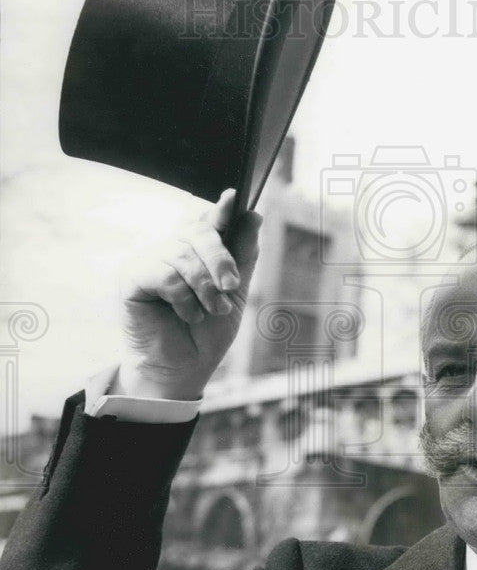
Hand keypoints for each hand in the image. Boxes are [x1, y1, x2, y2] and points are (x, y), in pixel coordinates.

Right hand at [117, 189, 261, 399]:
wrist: (182, 372)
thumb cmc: (205, 334)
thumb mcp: (234, 293)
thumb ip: (242, 255)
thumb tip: (253, 215)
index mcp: (194, 250)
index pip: (207, 220)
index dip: (221, 209)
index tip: (234, 198)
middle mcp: (169, 249)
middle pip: (197, 231)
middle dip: (220, 258)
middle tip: (231, 286)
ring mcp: (147, 260)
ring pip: (182, 254)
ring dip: (205, 286)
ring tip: (212, 310)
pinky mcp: (130, 277)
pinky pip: (164, 273)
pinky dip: (184, 297)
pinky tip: (188, 315)